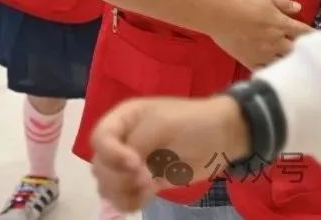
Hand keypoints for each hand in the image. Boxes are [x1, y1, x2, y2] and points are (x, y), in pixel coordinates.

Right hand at [91, 95, 249, 212]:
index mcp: (123, 118)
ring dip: (122, 191)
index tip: (136, 163)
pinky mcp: (145, 181)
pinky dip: (129, 202)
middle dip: (118, 176)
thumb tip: (128, 167)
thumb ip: (139, 141)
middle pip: (99, 164)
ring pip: (107, 183)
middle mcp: (122, 140)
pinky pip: (124, 197)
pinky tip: (147, 197)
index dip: (111, 154)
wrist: (221, 137)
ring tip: (148, 188)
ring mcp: (132, 163)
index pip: (99, 138)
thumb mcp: (163, 123)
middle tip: (146, 178)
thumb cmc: (192, 122)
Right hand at [208, 0, 308, 69]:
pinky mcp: (250, 61)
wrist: (217, 13)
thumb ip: (282, 2)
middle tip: (307, 54)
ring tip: (294, 66)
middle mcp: (276, 41)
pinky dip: (272, 72)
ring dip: (289, 63)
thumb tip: (299, 8)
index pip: (304, 32)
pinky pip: (265, 71)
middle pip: (296, 51)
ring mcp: (264, 54)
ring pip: (283, 64)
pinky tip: (275, 73)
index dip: (314, 36)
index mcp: (281, 24)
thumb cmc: (240, 0)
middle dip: (303, 52)